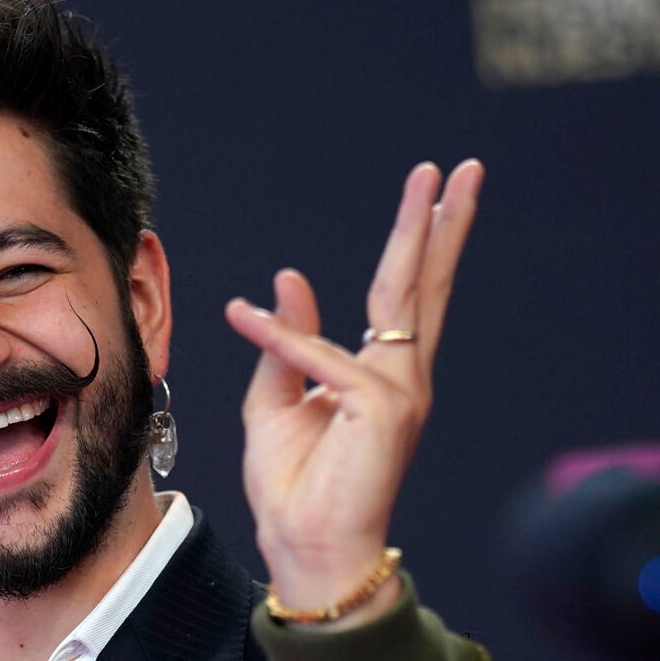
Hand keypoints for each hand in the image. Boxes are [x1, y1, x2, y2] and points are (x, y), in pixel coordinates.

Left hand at [224, 160, 484, 626]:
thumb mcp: (277, 399)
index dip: (420, 246)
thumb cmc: (294, 481)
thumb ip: (288, 341)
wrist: (302, 543)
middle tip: (465, 168)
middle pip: (425, 286)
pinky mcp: (381, 409)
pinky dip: (282, 338)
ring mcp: (399, 392)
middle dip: (443, 223)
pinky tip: (245, 316)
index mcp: (380, 375)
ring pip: (400, 297)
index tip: (434, 196)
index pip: (406, 299)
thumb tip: (290, 279)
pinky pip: (319, 358)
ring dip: (410, 236)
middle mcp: (402, 377)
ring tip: (428, 182)